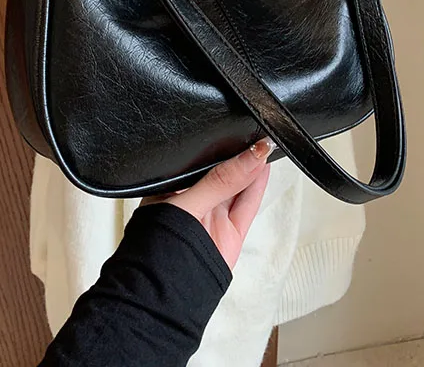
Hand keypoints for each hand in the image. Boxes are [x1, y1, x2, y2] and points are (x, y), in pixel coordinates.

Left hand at [143, 139, 273, 268]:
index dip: (216, 145)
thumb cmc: (158, 248)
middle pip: (221, 172)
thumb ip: (220, 181)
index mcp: (171, 189)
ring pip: (237, 187)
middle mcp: (192, 201)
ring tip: (264, 144)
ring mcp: (212, 217)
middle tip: (256, 132)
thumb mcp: (187, 203)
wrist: (166, 295)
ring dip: (251, 167)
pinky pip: (246, 205)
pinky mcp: (229, 233)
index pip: (198, 160)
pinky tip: (264, 167)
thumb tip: (251, 155)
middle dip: (237, 154)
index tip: (237, 127)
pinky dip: (257, 187)